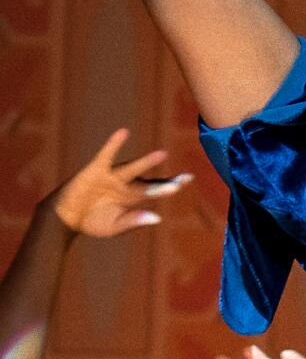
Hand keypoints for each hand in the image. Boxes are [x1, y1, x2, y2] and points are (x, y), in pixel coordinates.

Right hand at [51, 129, 190, 236]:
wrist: (66, 218)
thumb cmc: (93, 222)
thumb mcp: (114, 226)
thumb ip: (134, 221)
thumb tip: (158, 219)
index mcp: (132, 197)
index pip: (155, 190)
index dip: (170, 186)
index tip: (187, 180)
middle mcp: (126, 184)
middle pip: (149, 182)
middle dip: (165, 182)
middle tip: (184, 180)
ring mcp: (112, 176)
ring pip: (132, 168)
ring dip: (146, 163)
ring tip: (162, 155)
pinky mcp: (96, 170)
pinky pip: (106, 155)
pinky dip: (113, 145)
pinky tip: (122, 133)